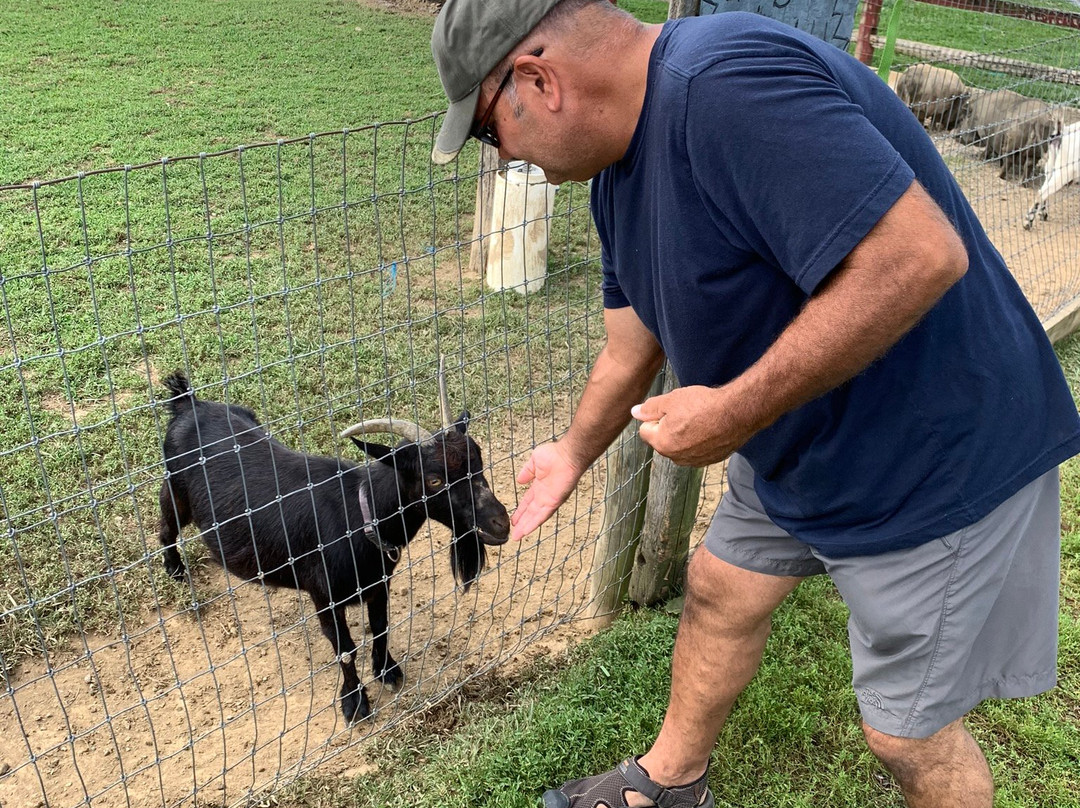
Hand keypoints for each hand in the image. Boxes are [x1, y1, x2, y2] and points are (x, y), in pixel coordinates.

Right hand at [511, 441, 585, 540]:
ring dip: (526, 527)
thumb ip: (527, 472)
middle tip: (514, 532)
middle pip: (531, 512)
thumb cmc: (554, 454)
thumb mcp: (534, 462)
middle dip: (522, 522)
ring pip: (535, 517)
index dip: (521, 510)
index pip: (528, 502)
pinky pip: (542, 516)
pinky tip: (526, 531)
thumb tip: (520, 480)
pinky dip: (533, 524)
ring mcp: (549, 500)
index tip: (514, 518)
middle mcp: (544, 495)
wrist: (567, 455)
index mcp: (539, 486)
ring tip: (517, 536)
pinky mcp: (554, 503)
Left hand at [632, 385, 748, 466]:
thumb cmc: (703, 405)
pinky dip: (699, 441)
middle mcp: (676, 457)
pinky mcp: (710, 460)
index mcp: (662, 443)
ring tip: (699, 419)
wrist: (737, 413)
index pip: (645, 430)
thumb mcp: (671, 400)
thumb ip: (650, 408)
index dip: (655, 416)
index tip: (669, 409)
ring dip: (684, 435)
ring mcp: (694, 461)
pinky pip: (696, 450)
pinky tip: (709, 428)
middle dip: (668, 427)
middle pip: (662, 440)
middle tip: (685, 412)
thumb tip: (635, 412)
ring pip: (680, 446)